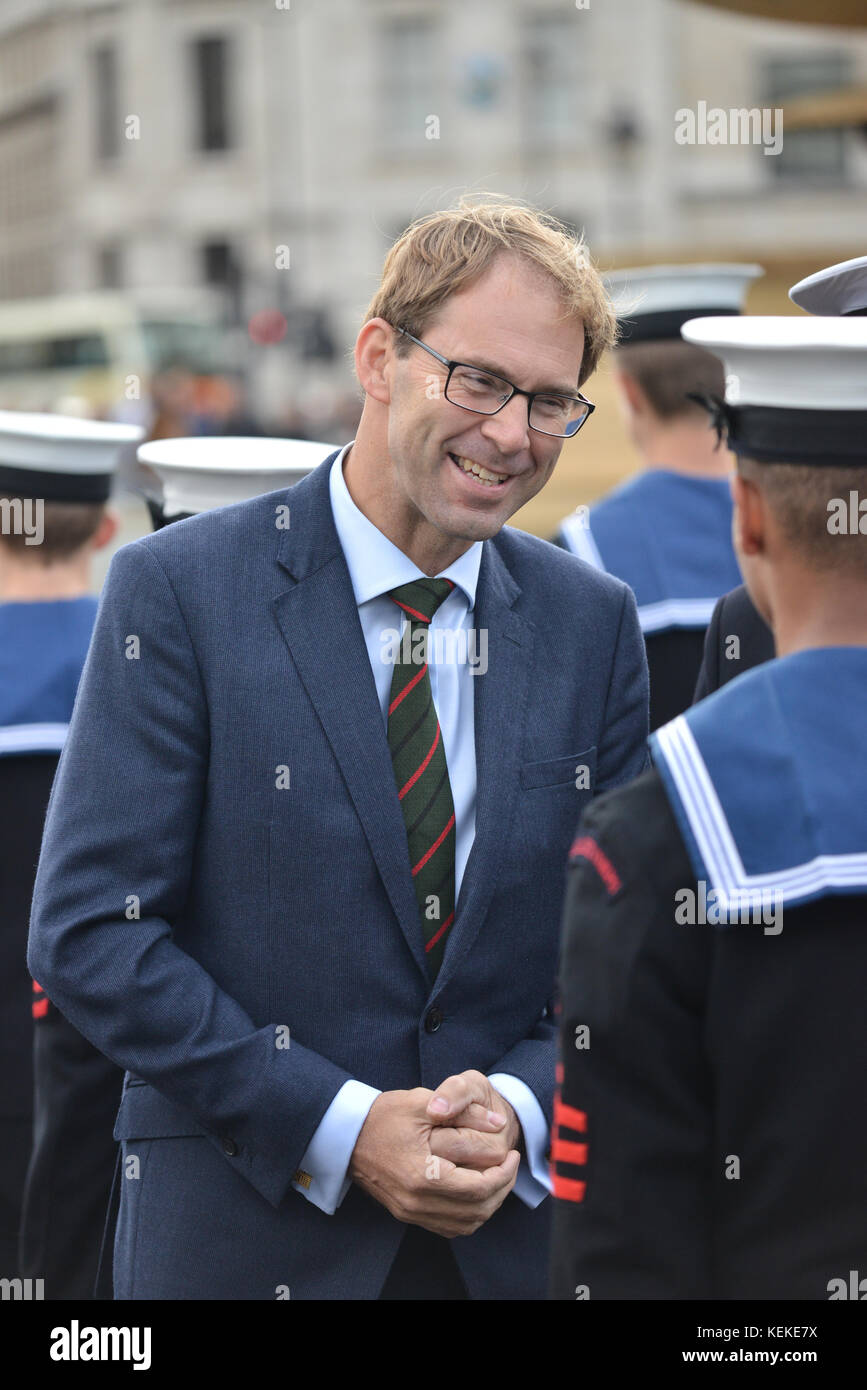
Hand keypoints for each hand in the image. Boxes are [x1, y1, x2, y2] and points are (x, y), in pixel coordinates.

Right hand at [349, 1087, 519, 1237]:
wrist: (346, 1135)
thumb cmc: (383, 1115)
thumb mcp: (424, 1103)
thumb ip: (464, 1113)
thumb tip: (499, 1125)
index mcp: (422, 1175)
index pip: (478, 1188)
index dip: (503, 1174)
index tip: (512, 1154)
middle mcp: (416, 1202)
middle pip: (476, 1210)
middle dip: (501, 1188)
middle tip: (509, 1165)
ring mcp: (410, 1211)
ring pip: (466, 1224)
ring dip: (488, 1204)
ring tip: (496, 1177)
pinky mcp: (406, 1213)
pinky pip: (449, 1226)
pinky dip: (469, 1214)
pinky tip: (474, 1191)